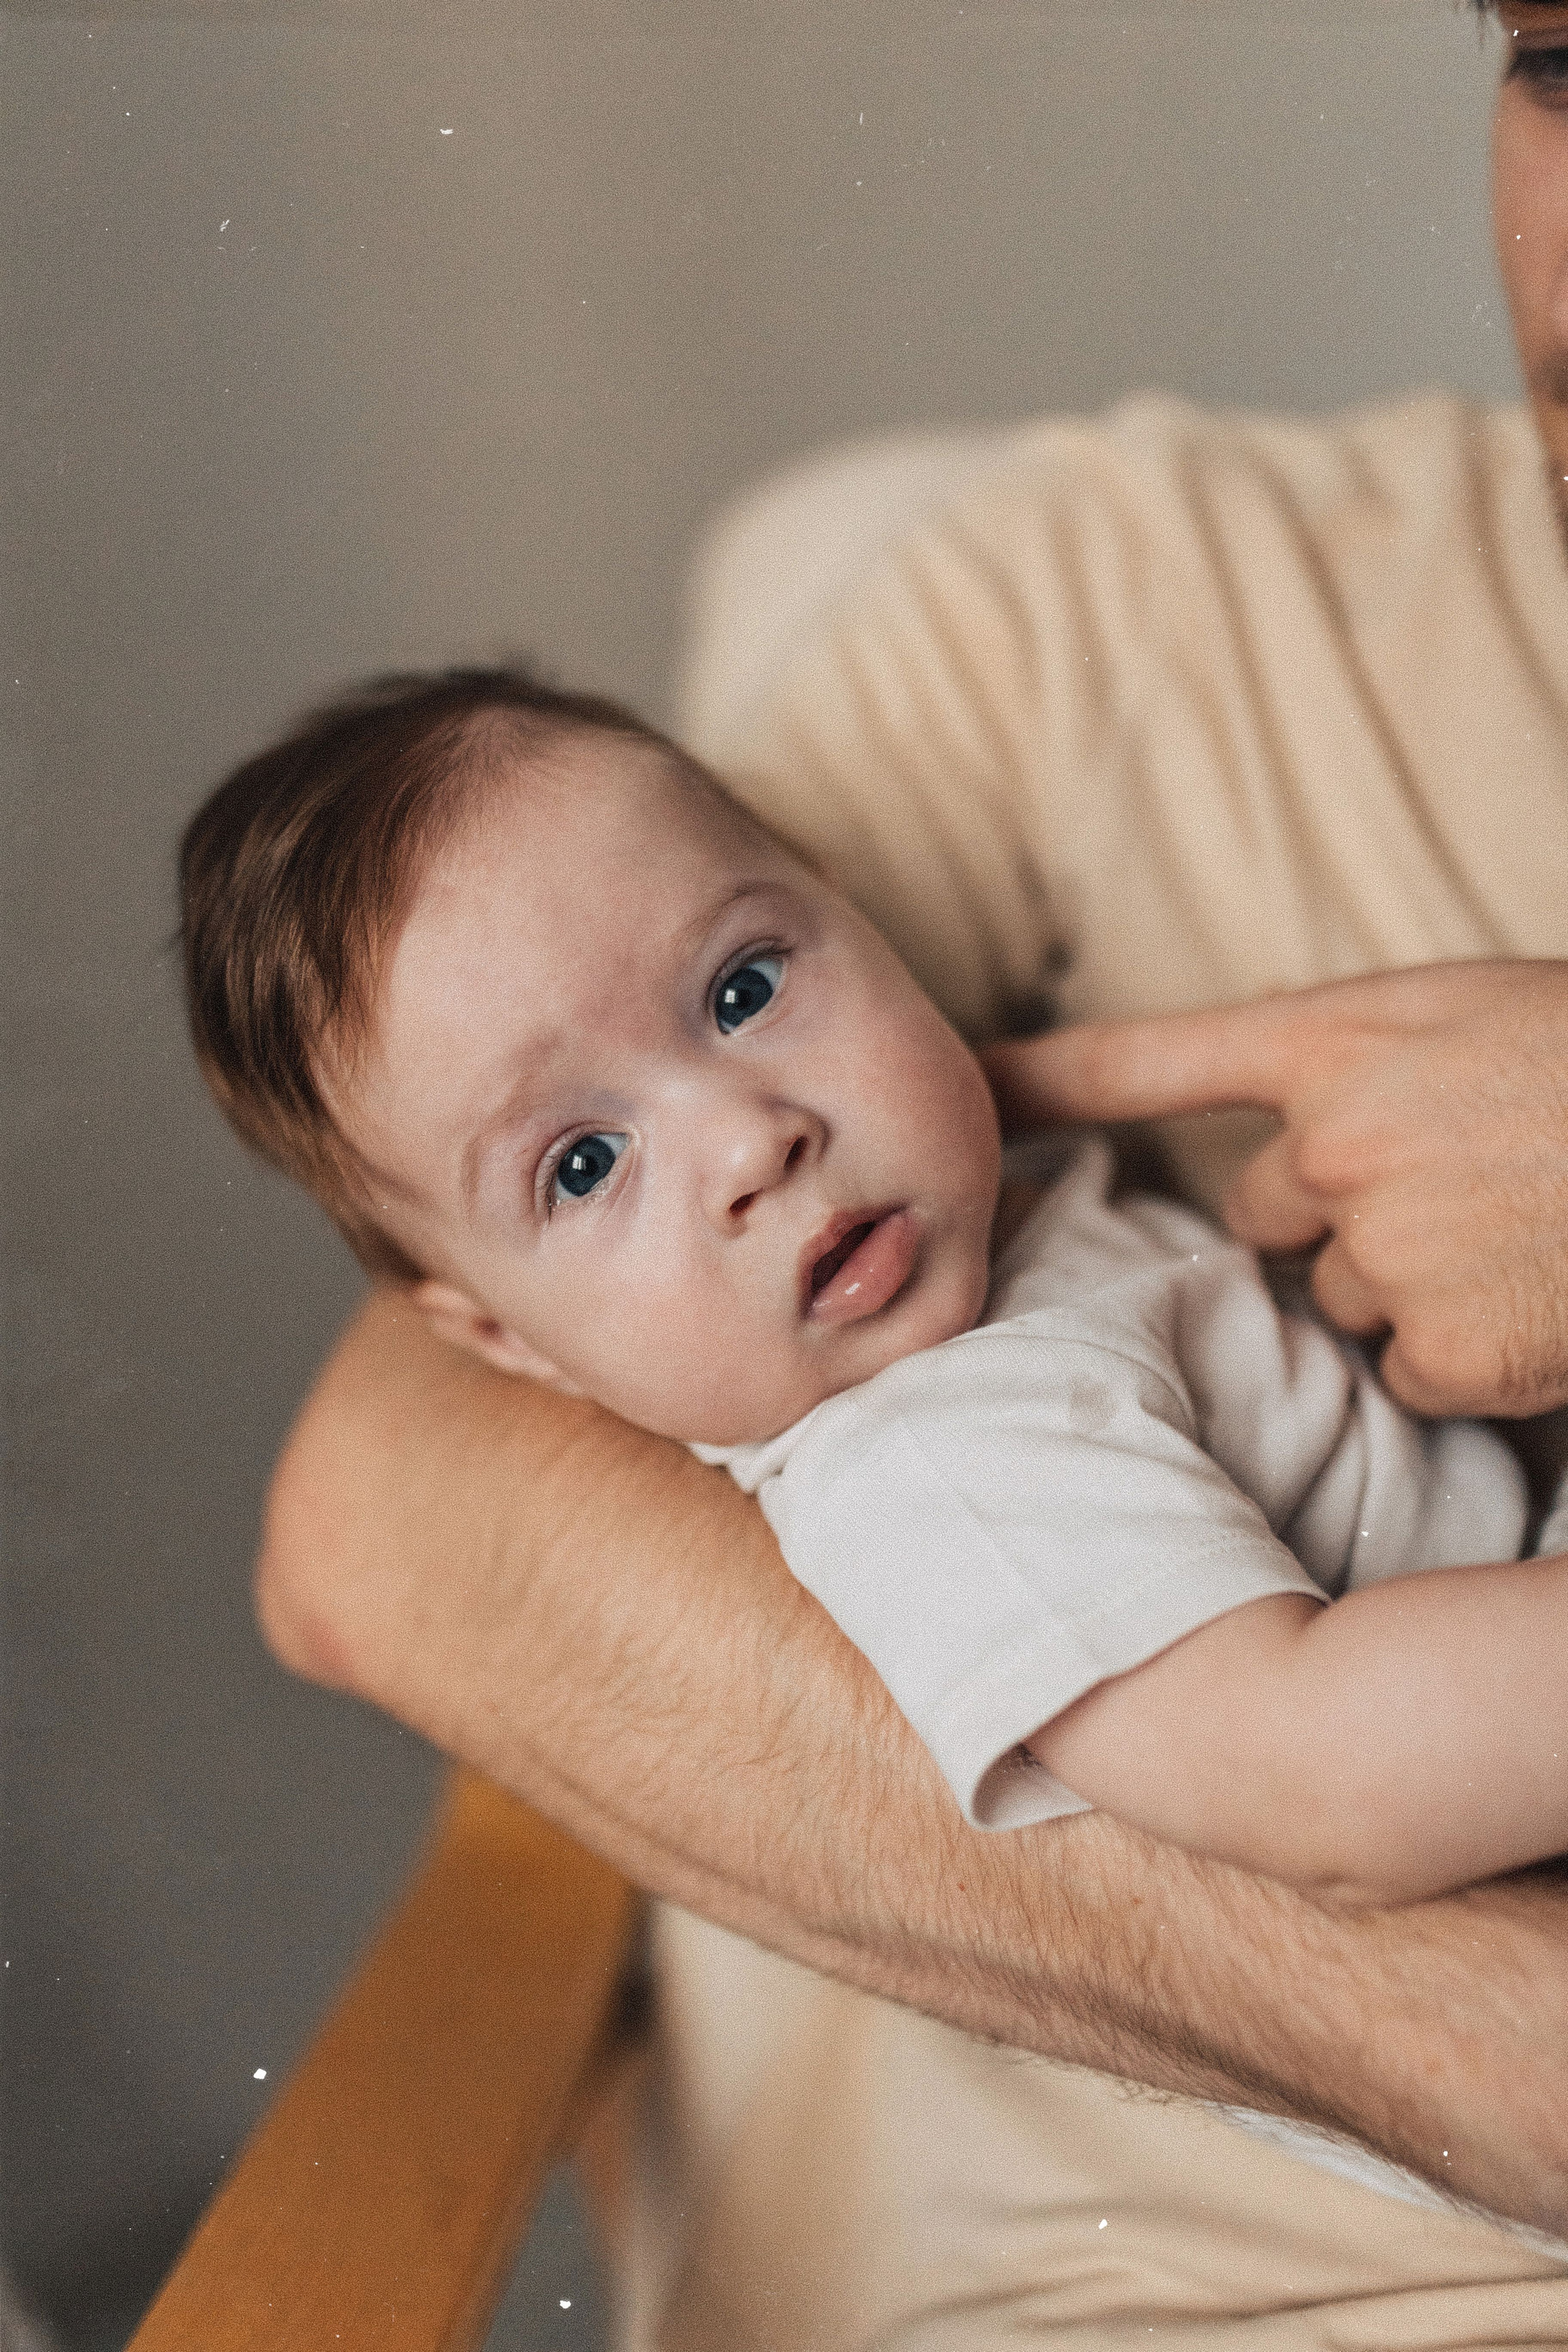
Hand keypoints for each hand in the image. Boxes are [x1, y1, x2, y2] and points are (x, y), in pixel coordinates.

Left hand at [983, 960, 1567, 1416]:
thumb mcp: (1480, 1019)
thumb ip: (1371, 1062)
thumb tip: (1307, 1135)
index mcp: (1347, 1040)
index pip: (1153, 1061)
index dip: (1043, 1081)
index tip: (961, 1092)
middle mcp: (1340, 1142)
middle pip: (1266, 1217)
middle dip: (1335, 1219)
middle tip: (1460, 1192)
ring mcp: (1389, 1246)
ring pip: (1344, 1302)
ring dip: (1413, 1288)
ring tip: (1522, 1239)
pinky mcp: (1445, 1346)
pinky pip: (1409, 1374)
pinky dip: (1466, 1361)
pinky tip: (1539, 1307)